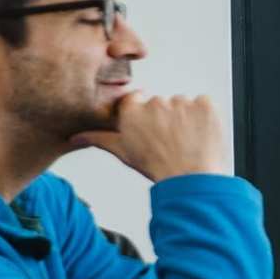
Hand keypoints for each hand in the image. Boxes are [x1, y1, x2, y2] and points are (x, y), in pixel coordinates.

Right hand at [93, 94, 231, 181]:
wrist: (190, 178)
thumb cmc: (156, 167)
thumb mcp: (123, 153)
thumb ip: (99, 138)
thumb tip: (75, 137)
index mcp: (133, 112)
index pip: (135, 99)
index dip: (144, 114)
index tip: (150, 125)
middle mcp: (155, 103)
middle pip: (160, 104)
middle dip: (165, 118)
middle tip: (169, 140)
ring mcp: (182, 102)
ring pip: (182, 104)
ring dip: (185, 117)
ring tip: (185, 140)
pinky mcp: (204, 104)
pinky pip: (204, 104)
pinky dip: (204, 116)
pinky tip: (199, 134)